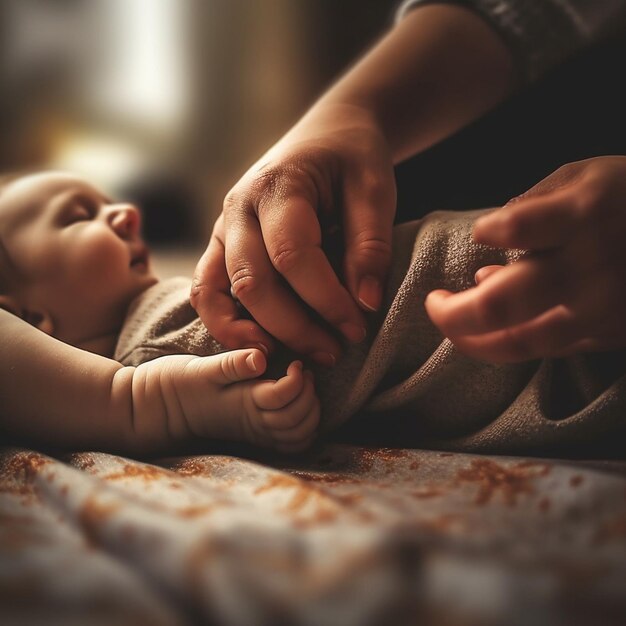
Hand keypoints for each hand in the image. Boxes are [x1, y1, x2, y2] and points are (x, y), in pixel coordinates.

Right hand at [134, 349, 318, 451]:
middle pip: (299, 420)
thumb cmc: (177, 385)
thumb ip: (232, 364)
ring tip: (303, 386)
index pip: (286, 397)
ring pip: (298, 435)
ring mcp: (256, 433)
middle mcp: (254, 423)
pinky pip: (290, 443)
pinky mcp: (255, 435)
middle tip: (303, 372)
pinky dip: (304, 428)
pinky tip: (299, 405)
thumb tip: (261, 358)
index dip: (299, 379)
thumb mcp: (201, 369)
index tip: (295, 361)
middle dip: (309, 395)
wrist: (157, 408)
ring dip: (310, 412)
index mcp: (245, 403)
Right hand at [191, 103, 395, 365]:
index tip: (357, 328)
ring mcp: (223, 228)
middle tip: (333, 352)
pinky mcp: (222, 245)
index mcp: (278, 186)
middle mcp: (239, 208)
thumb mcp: (376, 190)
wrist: (327, 134)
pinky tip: (259, 343)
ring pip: (217, 291)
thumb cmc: (353, 160)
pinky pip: (208, 289)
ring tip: (288, 359)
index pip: (293, 255)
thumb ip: (371, 246)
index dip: (326, 300)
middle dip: (294, 327)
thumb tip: (364, 305)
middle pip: (252, 282)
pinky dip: (225, 321)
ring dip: (250, 333)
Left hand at [425, 156, 625, 361]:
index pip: (516, 229)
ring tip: (449, 324)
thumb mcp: (586, 174)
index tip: (482, 235)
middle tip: (432, 303)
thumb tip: (488, 247)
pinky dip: (507, 341)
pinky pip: (544, 347)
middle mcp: (590, 266)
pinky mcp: (608, 334)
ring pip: (518, 341)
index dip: (489, 234)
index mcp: (585, 213)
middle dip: (451, 312)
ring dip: (471, 339)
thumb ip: (533, 203)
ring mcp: (600, 308)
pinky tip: (489, 330)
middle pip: (501, 303)